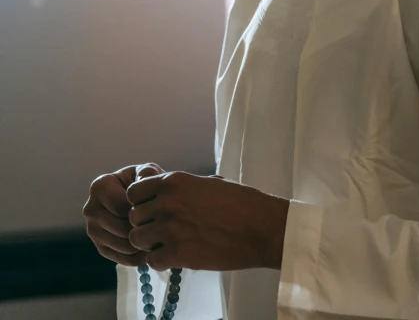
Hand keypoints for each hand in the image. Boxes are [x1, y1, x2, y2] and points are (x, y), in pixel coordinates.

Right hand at [83, 163, 164, 265]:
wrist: (139, 197)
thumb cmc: (144, 181)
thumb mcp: (147, 171)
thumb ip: (147, 173)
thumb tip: (145, 181)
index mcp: (99, 186)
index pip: (119, 206)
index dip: (140, 209)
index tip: (156, 209)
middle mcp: (90, 208)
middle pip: (120, 228)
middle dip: (142, 229)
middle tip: (161, 229)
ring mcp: (93, 229)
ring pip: (121, 245)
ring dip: (142, 244)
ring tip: (159, 239)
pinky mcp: (100, 247)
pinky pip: (120, 258)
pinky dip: (138, 257)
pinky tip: (152, 249)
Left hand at [127, 172, 289, 271]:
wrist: (260, 227)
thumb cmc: (241, 203)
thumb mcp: (207, 183)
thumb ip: (182, 189)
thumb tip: (166, 193)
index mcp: (174, 181)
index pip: (134, 192)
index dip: (141, 203)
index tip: (153, 211)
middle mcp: (168, 201)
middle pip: (133, 217)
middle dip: (144, 225)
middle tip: (161, 232)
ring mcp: (171, 227)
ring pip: (137, 239)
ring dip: (149, 244)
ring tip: (167, 245)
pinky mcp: (178, 253)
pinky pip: (151, 260)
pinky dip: (160, 261)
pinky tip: (175, 257)